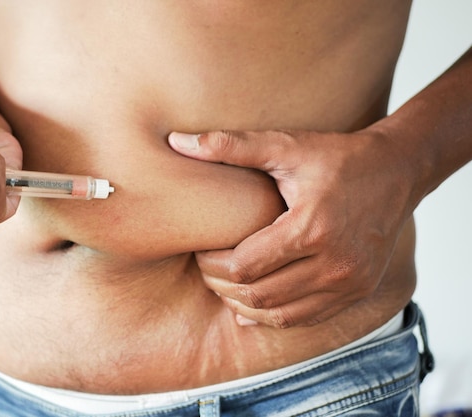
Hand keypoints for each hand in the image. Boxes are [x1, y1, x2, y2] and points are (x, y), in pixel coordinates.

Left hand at [169, 128, 414, 327]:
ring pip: (279, 314)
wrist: (398, 170)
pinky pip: (305, 319)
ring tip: (227, 283)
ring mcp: (349, 283)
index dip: (212, 263)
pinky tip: (253, 303)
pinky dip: (273, 315)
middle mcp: (333, 263)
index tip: (201, 249)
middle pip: (258, 293)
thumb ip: (230, 145)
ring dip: (244, 303)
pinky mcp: (358, 292)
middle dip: (221, 285)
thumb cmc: (338, 157)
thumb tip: (176, 142)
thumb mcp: (286, 146)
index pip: (243, 265)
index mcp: (310, 228)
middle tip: (208, 268)